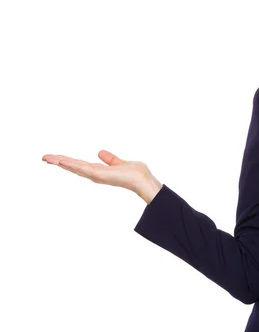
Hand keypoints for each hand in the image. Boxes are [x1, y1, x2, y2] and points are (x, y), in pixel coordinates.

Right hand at [42, 150, 161, 200]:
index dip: (66, 162)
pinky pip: (82, 168)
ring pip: (74, 167)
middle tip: (44, 157)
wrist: (142, 179)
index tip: (55, 158)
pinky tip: (62, 161)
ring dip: (60, 162)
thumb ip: (110, 159)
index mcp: (98, 171)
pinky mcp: (98, 175)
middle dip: (58, 162)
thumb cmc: (134, 173)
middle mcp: (94, 174)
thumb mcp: (119, 162)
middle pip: (72, 166)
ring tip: (47, 158)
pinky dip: (71, 165)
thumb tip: (100, 152)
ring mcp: (95, 175)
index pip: (79, 165)